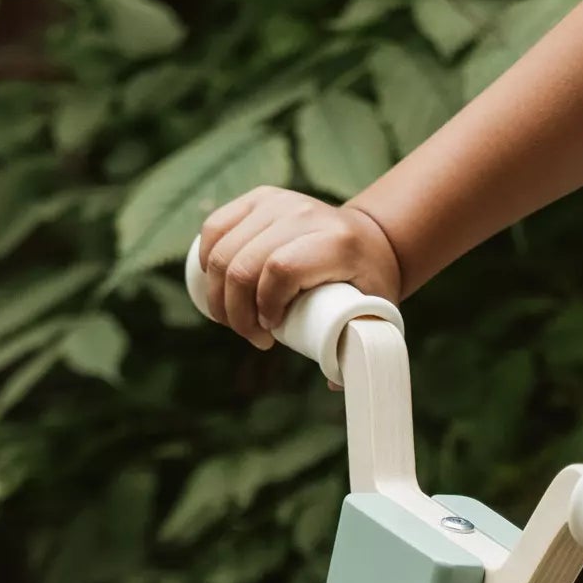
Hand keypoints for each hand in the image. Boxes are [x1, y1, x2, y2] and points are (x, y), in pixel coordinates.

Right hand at [196, 187, 401, 349]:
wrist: (369, 237)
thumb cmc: (369, 283)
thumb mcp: (375, 312)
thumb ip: (360, 348)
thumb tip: (333, 383)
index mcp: (336, 243)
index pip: (281, 270)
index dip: (265, 306)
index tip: (270, 334)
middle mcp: (304, 215)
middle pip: (244, 264)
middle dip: (236, 311)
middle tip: (250, 335)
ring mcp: (278, 202)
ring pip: (222, 249)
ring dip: (218, 293)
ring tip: (235, 319)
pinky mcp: (259, 198)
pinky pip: (214, 227)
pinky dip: (207, 260)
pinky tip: (216, 285)